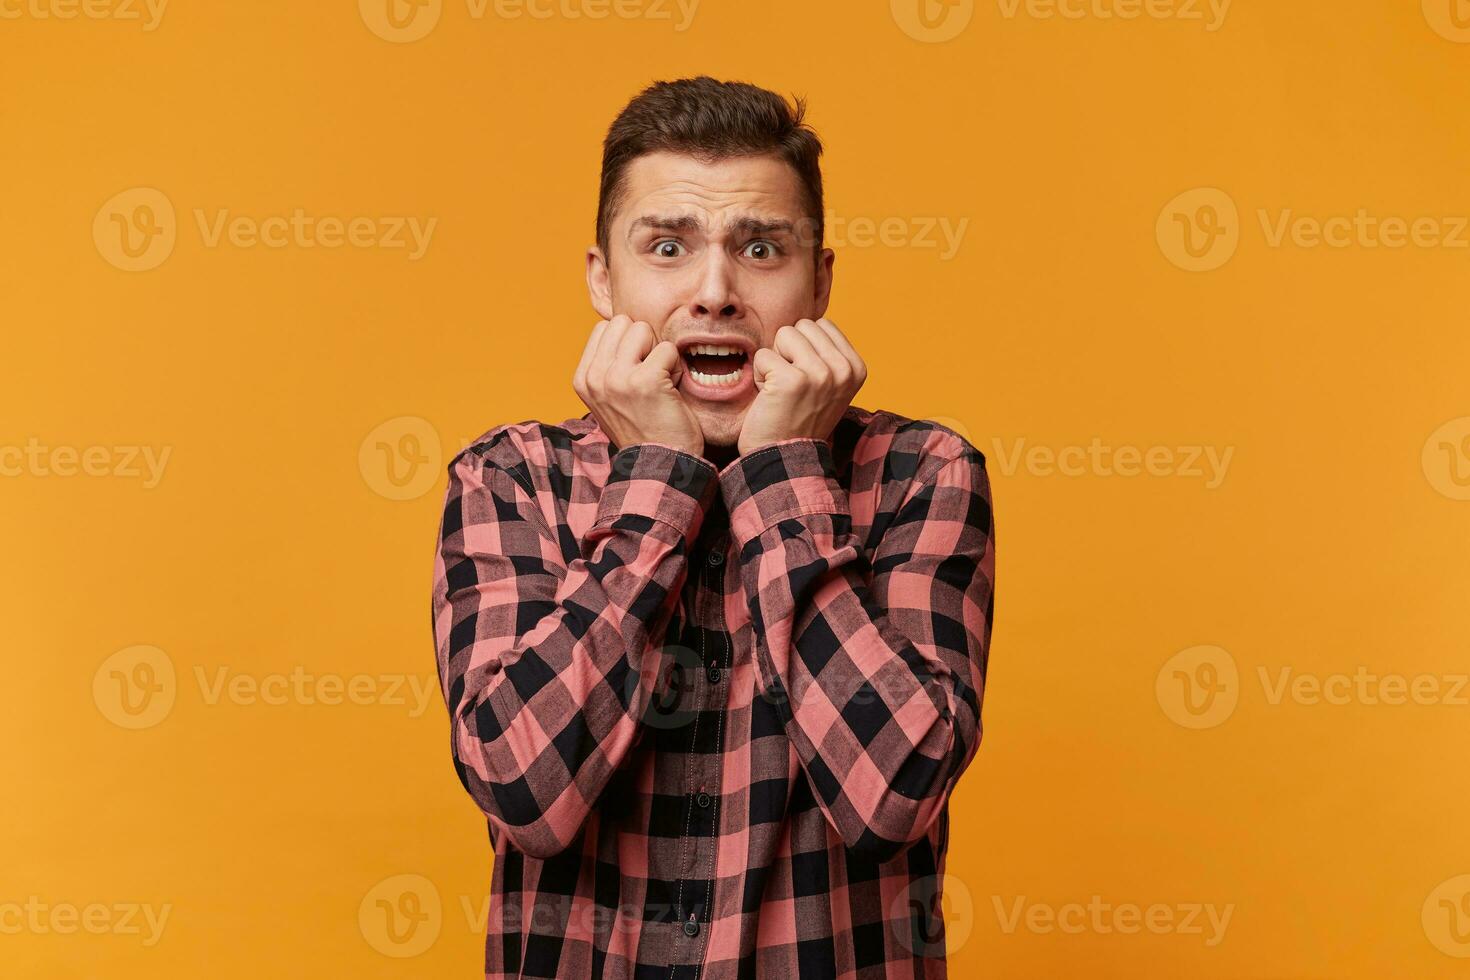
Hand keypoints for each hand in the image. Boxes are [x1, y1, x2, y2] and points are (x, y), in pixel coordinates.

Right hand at [572, 315, 703, 456]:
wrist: (659, 465)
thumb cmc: (642, 428)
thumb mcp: (610, 396)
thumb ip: (607, 364)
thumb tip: (618, 324)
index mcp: (582, 378)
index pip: (605, 328)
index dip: (628, 344)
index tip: (635, 374)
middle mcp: (594, 377)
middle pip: (624, 322)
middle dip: (644, 343)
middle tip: (650, 375)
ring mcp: (618, 378)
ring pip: (644, 329)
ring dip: (659, 353)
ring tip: (661, 382)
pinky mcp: (645, 381)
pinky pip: (667, 349)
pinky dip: (676, 369)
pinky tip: (671, 392)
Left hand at [738, 318, 866, 455]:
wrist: (784, 459)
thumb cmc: (800, 418)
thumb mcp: (829, 384)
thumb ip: (828, 353)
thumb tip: (810, 320)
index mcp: (857, 368)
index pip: (822, 324)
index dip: (805, 347)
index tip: (806, 378)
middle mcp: (843, 370)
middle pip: (803, 325)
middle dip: (789, 350)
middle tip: (791, 384)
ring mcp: (820, 374)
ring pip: (784, 334)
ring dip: (775, 361)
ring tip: (781, 389)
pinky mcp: (792, 380)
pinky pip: (763, 355)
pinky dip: (759, 376)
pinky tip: (770, 398)